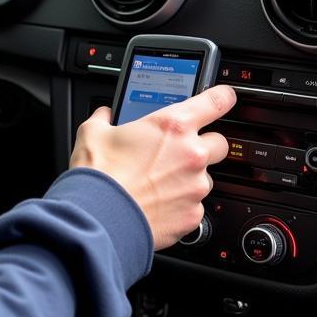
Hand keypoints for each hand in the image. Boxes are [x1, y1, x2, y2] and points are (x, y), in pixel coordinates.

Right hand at [69, 86, 235, 249]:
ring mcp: (196, 186)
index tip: (223, 98)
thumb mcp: (92, 133)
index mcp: (172, 126)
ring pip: (205, 177)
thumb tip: (104, 115)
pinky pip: (194, 206)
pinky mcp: (193, 215)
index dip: (222, 97)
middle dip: (203, 145)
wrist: (98, 218)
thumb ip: (104, 118)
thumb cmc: (99, 176)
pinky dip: (179, 205)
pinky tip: (156, 204)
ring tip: (158, 184)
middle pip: (219, 143)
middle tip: (177, 152)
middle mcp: (192, 154)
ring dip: (188, 178)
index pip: (215, 101)